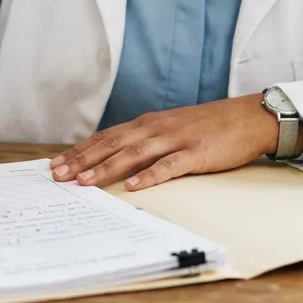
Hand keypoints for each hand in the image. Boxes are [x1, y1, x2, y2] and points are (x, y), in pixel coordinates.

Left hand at [49, 94, 297, 190]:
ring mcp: (175, 139)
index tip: (55, 164)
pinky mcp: (196, 152)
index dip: (79, 151)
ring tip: (85, 182)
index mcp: (147, 124)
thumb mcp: (170, 129)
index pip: (106, 137)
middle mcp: (156, 128)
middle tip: (57, 175)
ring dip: (107, 167)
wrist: (247, 117)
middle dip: (82, 160)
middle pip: (112, 144)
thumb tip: (115, 158)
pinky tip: (135, 186)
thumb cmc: (208, 127)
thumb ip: (145, 141)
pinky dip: (151, 175)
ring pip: (134, 154)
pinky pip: (170, 165)